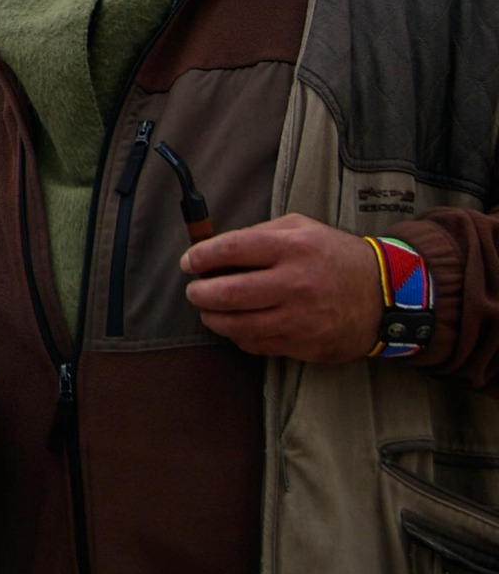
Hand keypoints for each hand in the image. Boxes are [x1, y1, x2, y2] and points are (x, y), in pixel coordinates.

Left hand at [181, 216, 380, 362]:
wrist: (385, 294)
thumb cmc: (334, 256)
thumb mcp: (301, 228)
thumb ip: (257, 234)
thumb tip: (213, 249)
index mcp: (293, 247)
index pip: (231, 249)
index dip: (202, 256)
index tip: (189, 262)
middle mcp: (296, 284)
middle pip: (227, 293)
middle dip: (200, 293)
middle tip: (194, 290)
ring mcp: (301, 319)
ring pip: (236, 325)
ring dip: (212, 318)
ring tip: (208, 309)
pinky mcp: (305, 345)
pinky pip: (256, 344)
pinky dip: (239, 335)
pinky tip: (238, 324)